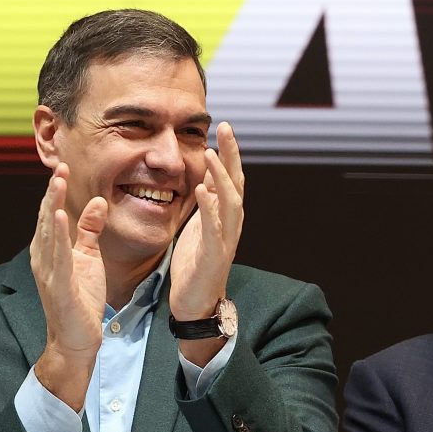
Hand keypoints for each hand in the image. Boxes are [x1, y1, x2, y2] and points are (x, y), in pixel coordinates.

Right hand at [29, 163, 108, 410]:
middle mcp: (44, 258)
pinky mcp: (59, 286)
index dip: (56, 191)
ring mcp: (49, 272)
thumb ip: (90, 230)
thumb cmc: (81, 298)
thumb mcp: (89, 257)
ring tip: (57, 182)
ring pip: (49, 232)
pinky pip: (59, 257)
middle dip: (53, 192)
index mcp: (50, 250)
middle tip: (60, 166)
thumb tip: (99, 201)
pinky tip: (61, 216)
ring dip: (54, 205)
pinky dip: (59, 235)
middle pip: (48, 218)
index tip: (64, 168)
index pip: (52, 214)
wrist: (76, 340)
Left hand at [170, 122, 243, 364]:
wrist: (195, 304)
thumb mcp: (200, 225)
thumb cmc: (196, 263)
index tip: (223, 127)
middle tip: (226, 128)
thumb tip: (207, 172)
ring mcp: (225, 240)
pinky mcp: (213, 256)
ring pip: (230, 203)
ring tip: (210, 154)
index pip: (232, 178)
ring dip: (221, 177)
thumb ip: (206, 201)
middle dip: (232, 155)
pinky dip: (208, 208)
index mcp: (227, 216)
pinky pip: (212, 228)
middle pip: (237, 183)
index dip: (230, 153)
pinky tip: (200, 189)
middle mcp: (232, 225)